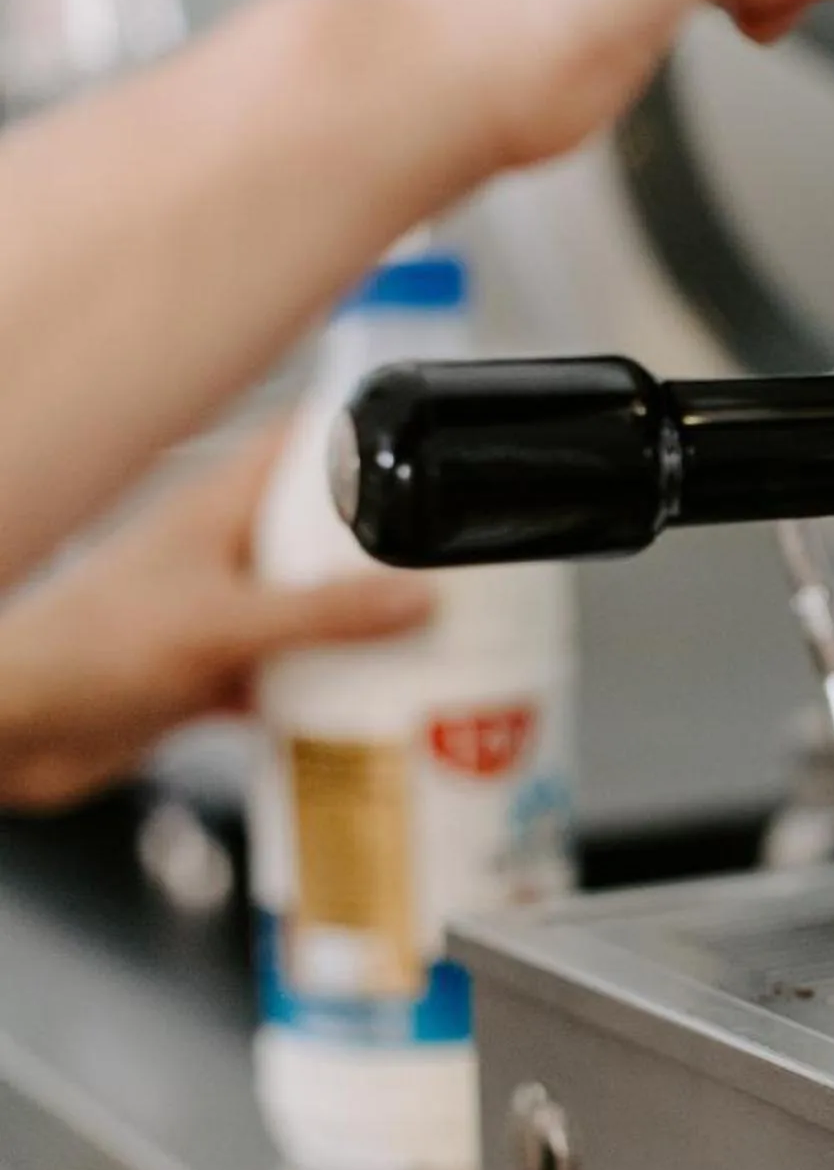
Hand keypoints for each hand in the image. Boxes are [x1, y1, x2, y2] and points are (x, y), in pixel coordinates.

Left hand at [0, 430, 435, 811]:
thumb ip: (324, 614)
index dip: (361, 437)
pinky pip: (292, 678)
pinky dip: (330, 692)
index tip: (427, 448)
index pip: (299, 448)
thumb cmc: (83, 650)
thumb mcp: (222, 625)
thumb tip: (418, 598)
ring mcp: (219, 617)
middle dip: (386, 549)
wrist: (16, 732)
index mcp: (218, 511)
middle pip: (323, 537)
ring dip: (363, 628)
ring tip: (435, 636)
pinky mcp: (213, 676)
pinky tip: (371, 708)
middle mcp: (222, 556)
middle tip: (455, 561)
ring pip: (313, 611)